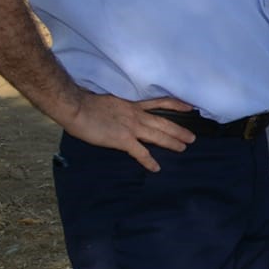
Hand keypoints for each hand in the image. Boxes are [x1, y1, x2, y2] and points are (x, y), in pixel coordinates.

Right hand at [65, 93, 196, 172]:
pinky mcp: (122, 139)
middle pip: (163, 122)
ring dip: (172, 142)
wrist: (76, 106)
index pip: (160, 103)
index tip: (190, 107)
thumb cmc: (87, 103)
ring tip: (184, 148)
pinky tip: (156, 168)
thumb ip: (120, 108)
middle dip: (179, 130)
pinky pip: (140, 152)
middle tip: (193, 137)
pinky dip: (149, 161)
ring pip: (158, 135)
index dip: (176, 105)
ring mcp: (131, 127)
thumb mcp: (110, 101)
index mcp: (132, 105)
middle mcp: (136, 115)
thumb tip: (122, 114)